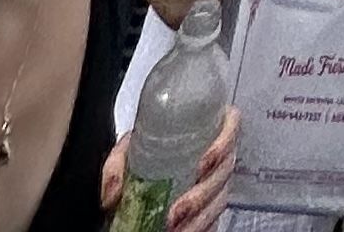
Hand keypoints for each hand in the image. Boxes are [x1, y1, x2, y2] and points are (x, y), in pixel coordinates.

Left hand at [103, 108, 240, 230]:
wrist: (140, 180)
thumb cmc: (142, 155)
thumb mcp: (128, 150)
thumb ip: (116, 165)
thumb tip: (112, 194)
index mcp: (204, 128)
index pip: (231, 123)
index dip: (224, 142)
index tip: (203, 164)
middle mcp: (217, 154)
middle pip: (226, 169)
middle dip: (203, 194)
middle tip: (177, 210)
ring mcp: (217, 183)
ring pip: (221, 198)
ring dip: (202, 217)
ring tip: (175, 229)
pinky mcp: (212, 208)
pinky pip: (216, 218)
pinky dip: (203, 226)